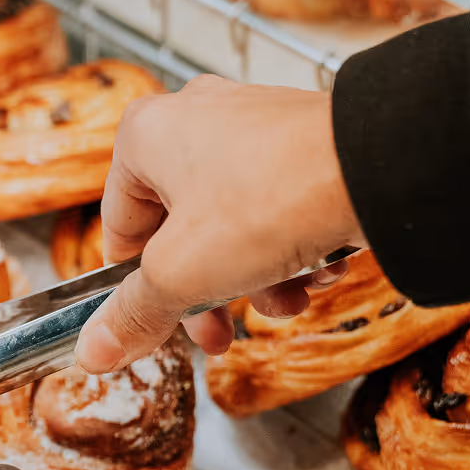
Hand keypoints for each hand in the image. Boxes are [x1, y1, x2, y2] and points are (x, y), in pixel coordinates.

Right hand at [75, 77, 364, 373]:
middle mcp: (194, 120)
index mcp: (145, 136)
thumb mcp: (182, 275)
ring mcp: (250, 127)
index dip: (136, 290)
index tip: (155, 328)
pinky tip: (316, 272)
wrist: (378, 170)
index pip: (118, 229)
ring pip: (231, 226)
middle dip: (205, 294)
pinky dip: (289, 248)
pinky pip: (276, 208)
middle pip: (178, 233)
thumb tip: (91, 350)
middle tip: (220, 335)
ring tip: (285, 304)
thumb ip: (133, 314)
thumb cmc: (271, 200)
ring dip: (253, 279)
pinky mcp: (300, 143)